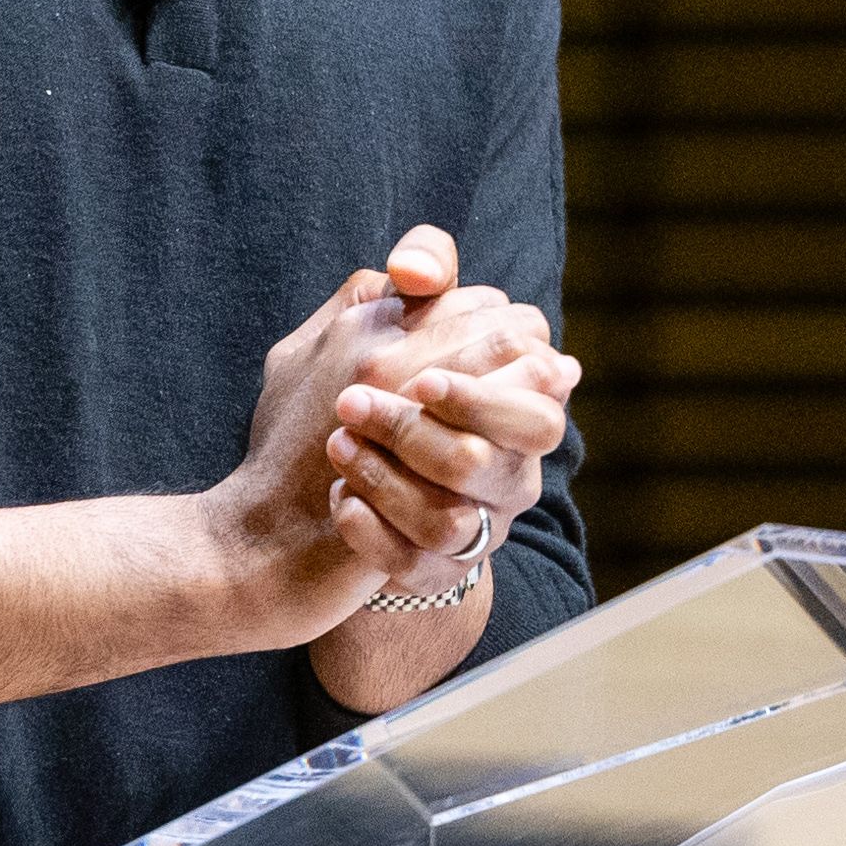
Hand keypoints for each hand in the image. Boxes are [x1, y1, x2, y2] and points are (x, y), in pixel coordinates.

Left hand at [321, 224, 572, 580]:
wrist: (306, 496)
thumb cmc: (363, 391)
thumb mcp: (381, 324)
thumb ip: (414, 283)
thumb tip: (413, 271)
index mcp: (514, 401)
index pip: (539, 391)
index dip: (481, 389)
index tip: (418, 379)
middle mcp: (510, 468)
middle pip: (495, 460)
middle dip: (422, 432)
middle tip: (352, 405)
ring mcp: (480, 528)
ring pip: (453, 518)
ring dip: (386, 478)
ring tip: (335, 447)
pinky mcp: (435, 575)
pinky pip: (419, 568)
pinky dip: (373, 534)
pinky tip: (339, 500)